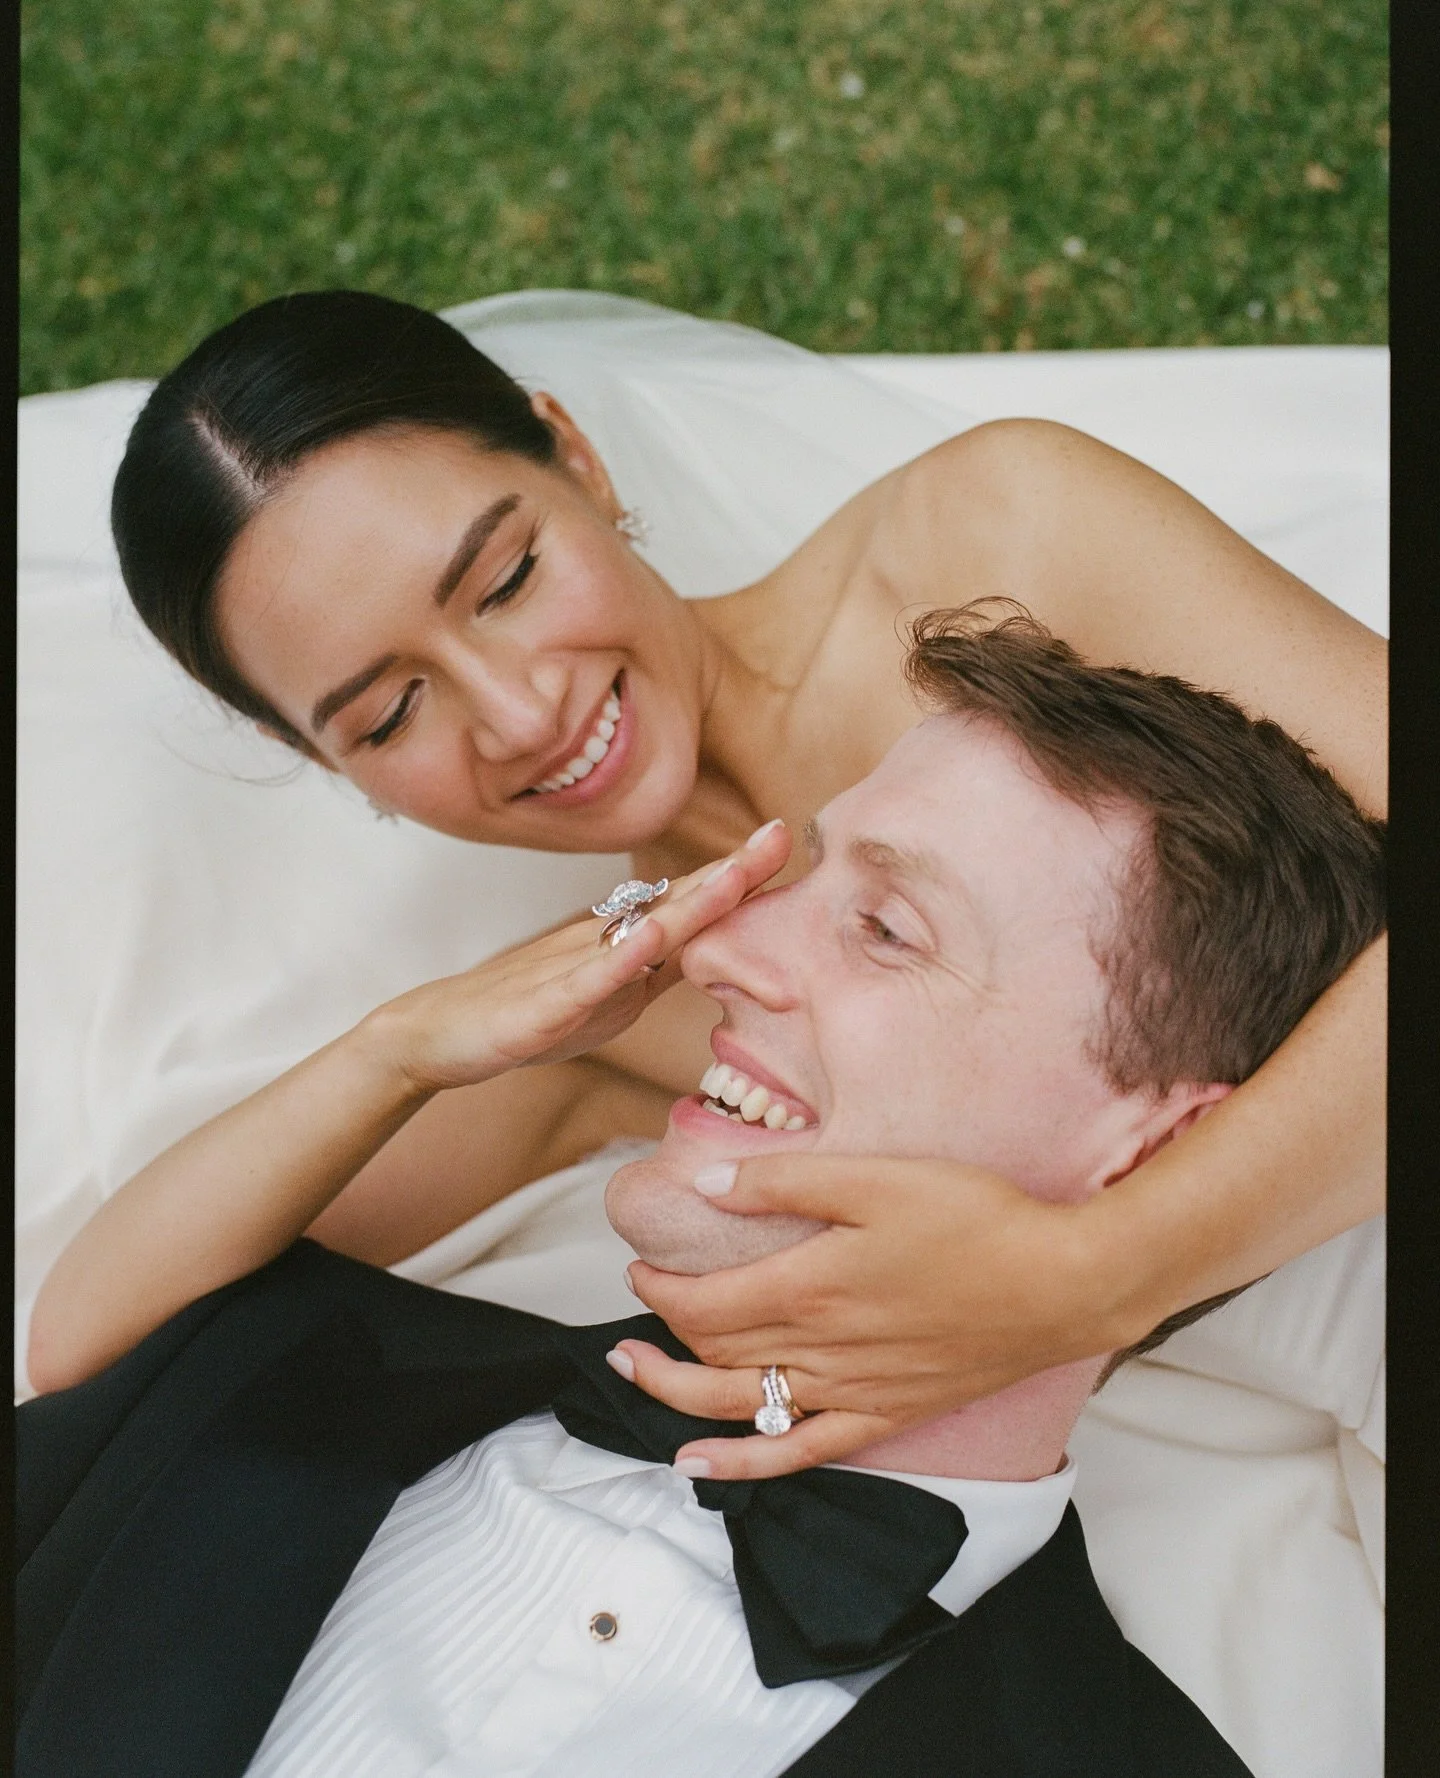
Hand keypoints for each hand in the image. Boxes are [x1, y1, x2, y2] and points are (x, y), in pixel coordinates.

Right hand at [367, 820, 791, 1093]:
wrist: (434, 1035)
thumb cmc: (521, 1015)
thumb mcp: (602, 998)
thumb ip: (648, 974)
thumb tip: (699, 954)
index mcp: (622, 948)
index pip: (691, 910)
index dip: (738, 880)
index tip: (784, 844)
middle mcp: (601, 945)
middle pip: (677, 905)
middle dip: (733, 873)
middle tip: (780, 834)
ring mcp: (571, 972)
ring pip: (640, 933)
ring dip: (692, 904)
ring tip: (737, 873)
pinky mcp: (541, 1007)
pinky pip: (586, 980)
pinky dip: (620, 958)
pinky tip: (651, 938)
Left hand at [617, 1153, 1127, 1478]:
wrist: (1060, 1284)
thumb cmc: (974, 1219)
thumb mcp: (876, 1177)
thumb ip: (785, 1181)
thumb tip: (706, 1184)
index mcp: (810, 1286)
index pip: (704, 1305)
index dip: (660, 1289)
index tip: (641, 1263)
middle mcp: (820, 1350)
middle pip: (713, 1355)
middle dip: (658, 1335)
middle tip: (630, 1307)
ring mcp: (851, 1392)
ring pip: (740, 1406)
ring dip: (675, 1394)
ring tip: (632, 1373)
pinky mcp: (885, 1414)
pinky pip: (797, 1454)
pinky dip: (741, 1465)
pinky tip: (698, 1464)